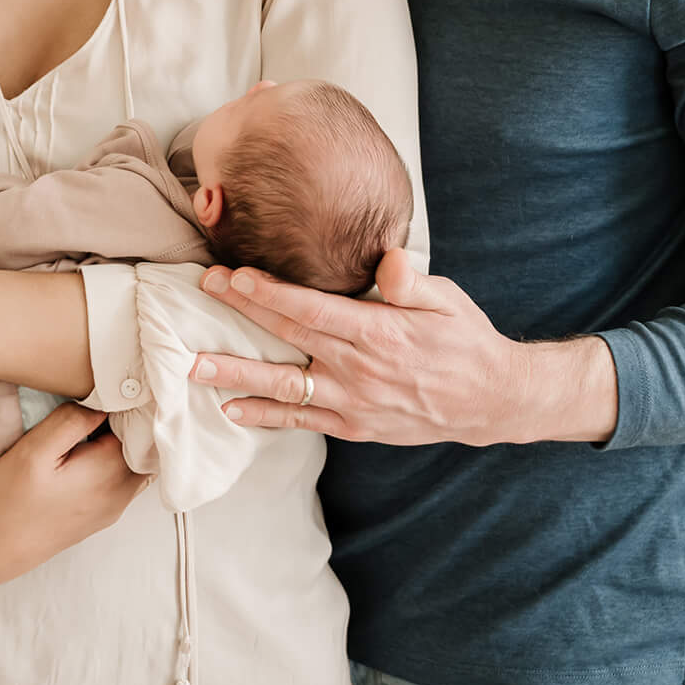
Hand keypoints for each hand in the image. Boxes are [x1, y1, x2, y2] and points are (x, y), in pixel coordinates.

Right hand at [0, 401, 148, 587]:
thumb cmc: (4, 500)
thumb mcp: (34, 450)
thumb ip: (73, 421)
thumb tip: (105, 402)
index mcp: (110, 473)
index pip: (139, 423)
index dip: (127, 400)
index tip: (110, 384)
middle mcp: (120, 494)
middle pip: (144, 444)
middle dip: (130, 419)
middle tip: (103, 397)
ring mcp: (112, 509)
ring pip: (136, 462)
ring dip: (123, 440)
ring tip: (95, 422)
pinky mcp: (99, 516)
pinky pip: (123, 480)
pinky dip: (117, 460)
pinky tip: (89, 449)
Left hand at [188, 247, 616, 445]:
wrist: (491, 401)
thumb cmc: (465, 340)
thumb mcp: (448, 300)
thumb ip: (412, 281)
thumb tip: (389, 259)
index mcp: (379, 333)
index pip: (313, 309)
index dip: (270, 293)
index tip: (235, 276)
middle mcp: (359, 370)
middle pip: (289, 337)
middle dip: (242, 312)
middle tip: (204, 291)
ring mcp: (353, 402)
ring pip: (283, 387)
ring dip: (235, 375)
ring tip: (194, 367)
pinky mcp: (353, 426)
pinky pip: (301, 421)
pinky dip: (265, 417)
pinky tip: (232, 410)